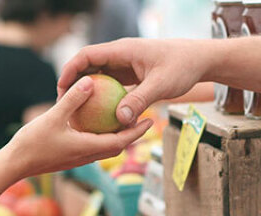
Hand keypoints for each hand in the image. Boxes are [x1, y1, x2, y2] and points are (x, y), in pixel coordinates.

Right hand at [5, 76, 152, 179]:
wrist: (15, 165)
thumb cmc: (32, 143)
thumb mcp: (53, 117)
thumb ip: (72, 100)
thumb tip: (90, 81)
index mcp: (88, 148)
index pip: (121, 141)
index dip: (137, 132)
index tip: (150, 121)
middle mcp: (87, 156)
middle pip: (117, 146)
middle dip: (133, 134)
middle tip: (145, 119)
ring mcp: (78, 158)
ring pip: (105, 148)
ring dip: (118, 136)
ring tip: (126, 120)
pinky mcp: (70, 157)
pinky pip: (92, 146)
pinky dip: (101, 136)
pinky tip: (97, 124)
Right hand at [58, 38, 209, 126]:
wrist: (199, 60)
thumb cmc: (182, 67)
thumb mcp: (161, 85)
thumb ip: (140, 101)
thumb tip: (120, 120)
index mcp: (123, 50)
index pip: (87, 55)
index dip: (70, 70)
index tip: (61, 88)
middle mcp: (120, 56)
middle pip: (88, 66)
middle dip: (74, 83)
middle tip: (63, 104)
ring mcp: (125, 65)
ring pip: (99, 77)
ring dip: (87, 92)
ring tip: (76, 112)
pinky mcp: (131, 75)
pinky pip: (111, 86)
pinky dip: (103, 98)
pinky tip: (99, 117)